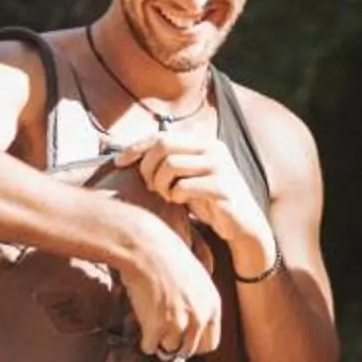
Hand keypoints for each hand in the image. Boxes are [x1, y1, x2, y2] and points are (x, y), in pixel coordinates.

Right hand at [114, 206, 223, 360]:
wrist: (144, 245)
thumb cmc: (165, 256)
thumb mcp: (195, 278)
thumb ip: (197, 303)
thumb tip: (188, 328)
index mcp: (213, 304)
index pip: (210, 344)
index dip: (193, 343)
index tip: (181, 339)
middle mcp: (200, 317)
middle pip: (189, 350)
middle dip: (175, 345)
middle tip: (161, 333)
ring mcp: (179, 323)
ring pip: (168, 350)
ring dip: (158, 340)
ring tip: (150, 320)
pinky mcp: (157, 326)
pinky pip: (149, 347)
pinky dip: (144, 339)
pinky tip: (141, 321)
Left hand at [116, 128, 273, 273]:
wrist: (243, 226)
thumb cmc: (208, 201)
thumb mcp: (186, 178)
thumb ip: (166, 164)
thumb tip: (126, 155)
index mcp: (203, 142)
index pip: (161, 135)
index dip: (136, 148)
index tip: (119, 163)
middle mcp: (213, 148)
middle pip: (163, 146)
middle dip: (148, 168)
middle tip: (150, 187)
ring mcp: (221, 166)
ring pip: (171, 165)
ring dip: (160, 184)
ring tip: (166, 196)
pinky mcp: (224, 186)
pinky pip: (184, 186)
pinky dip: (175, 196)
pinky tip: (180, 203)